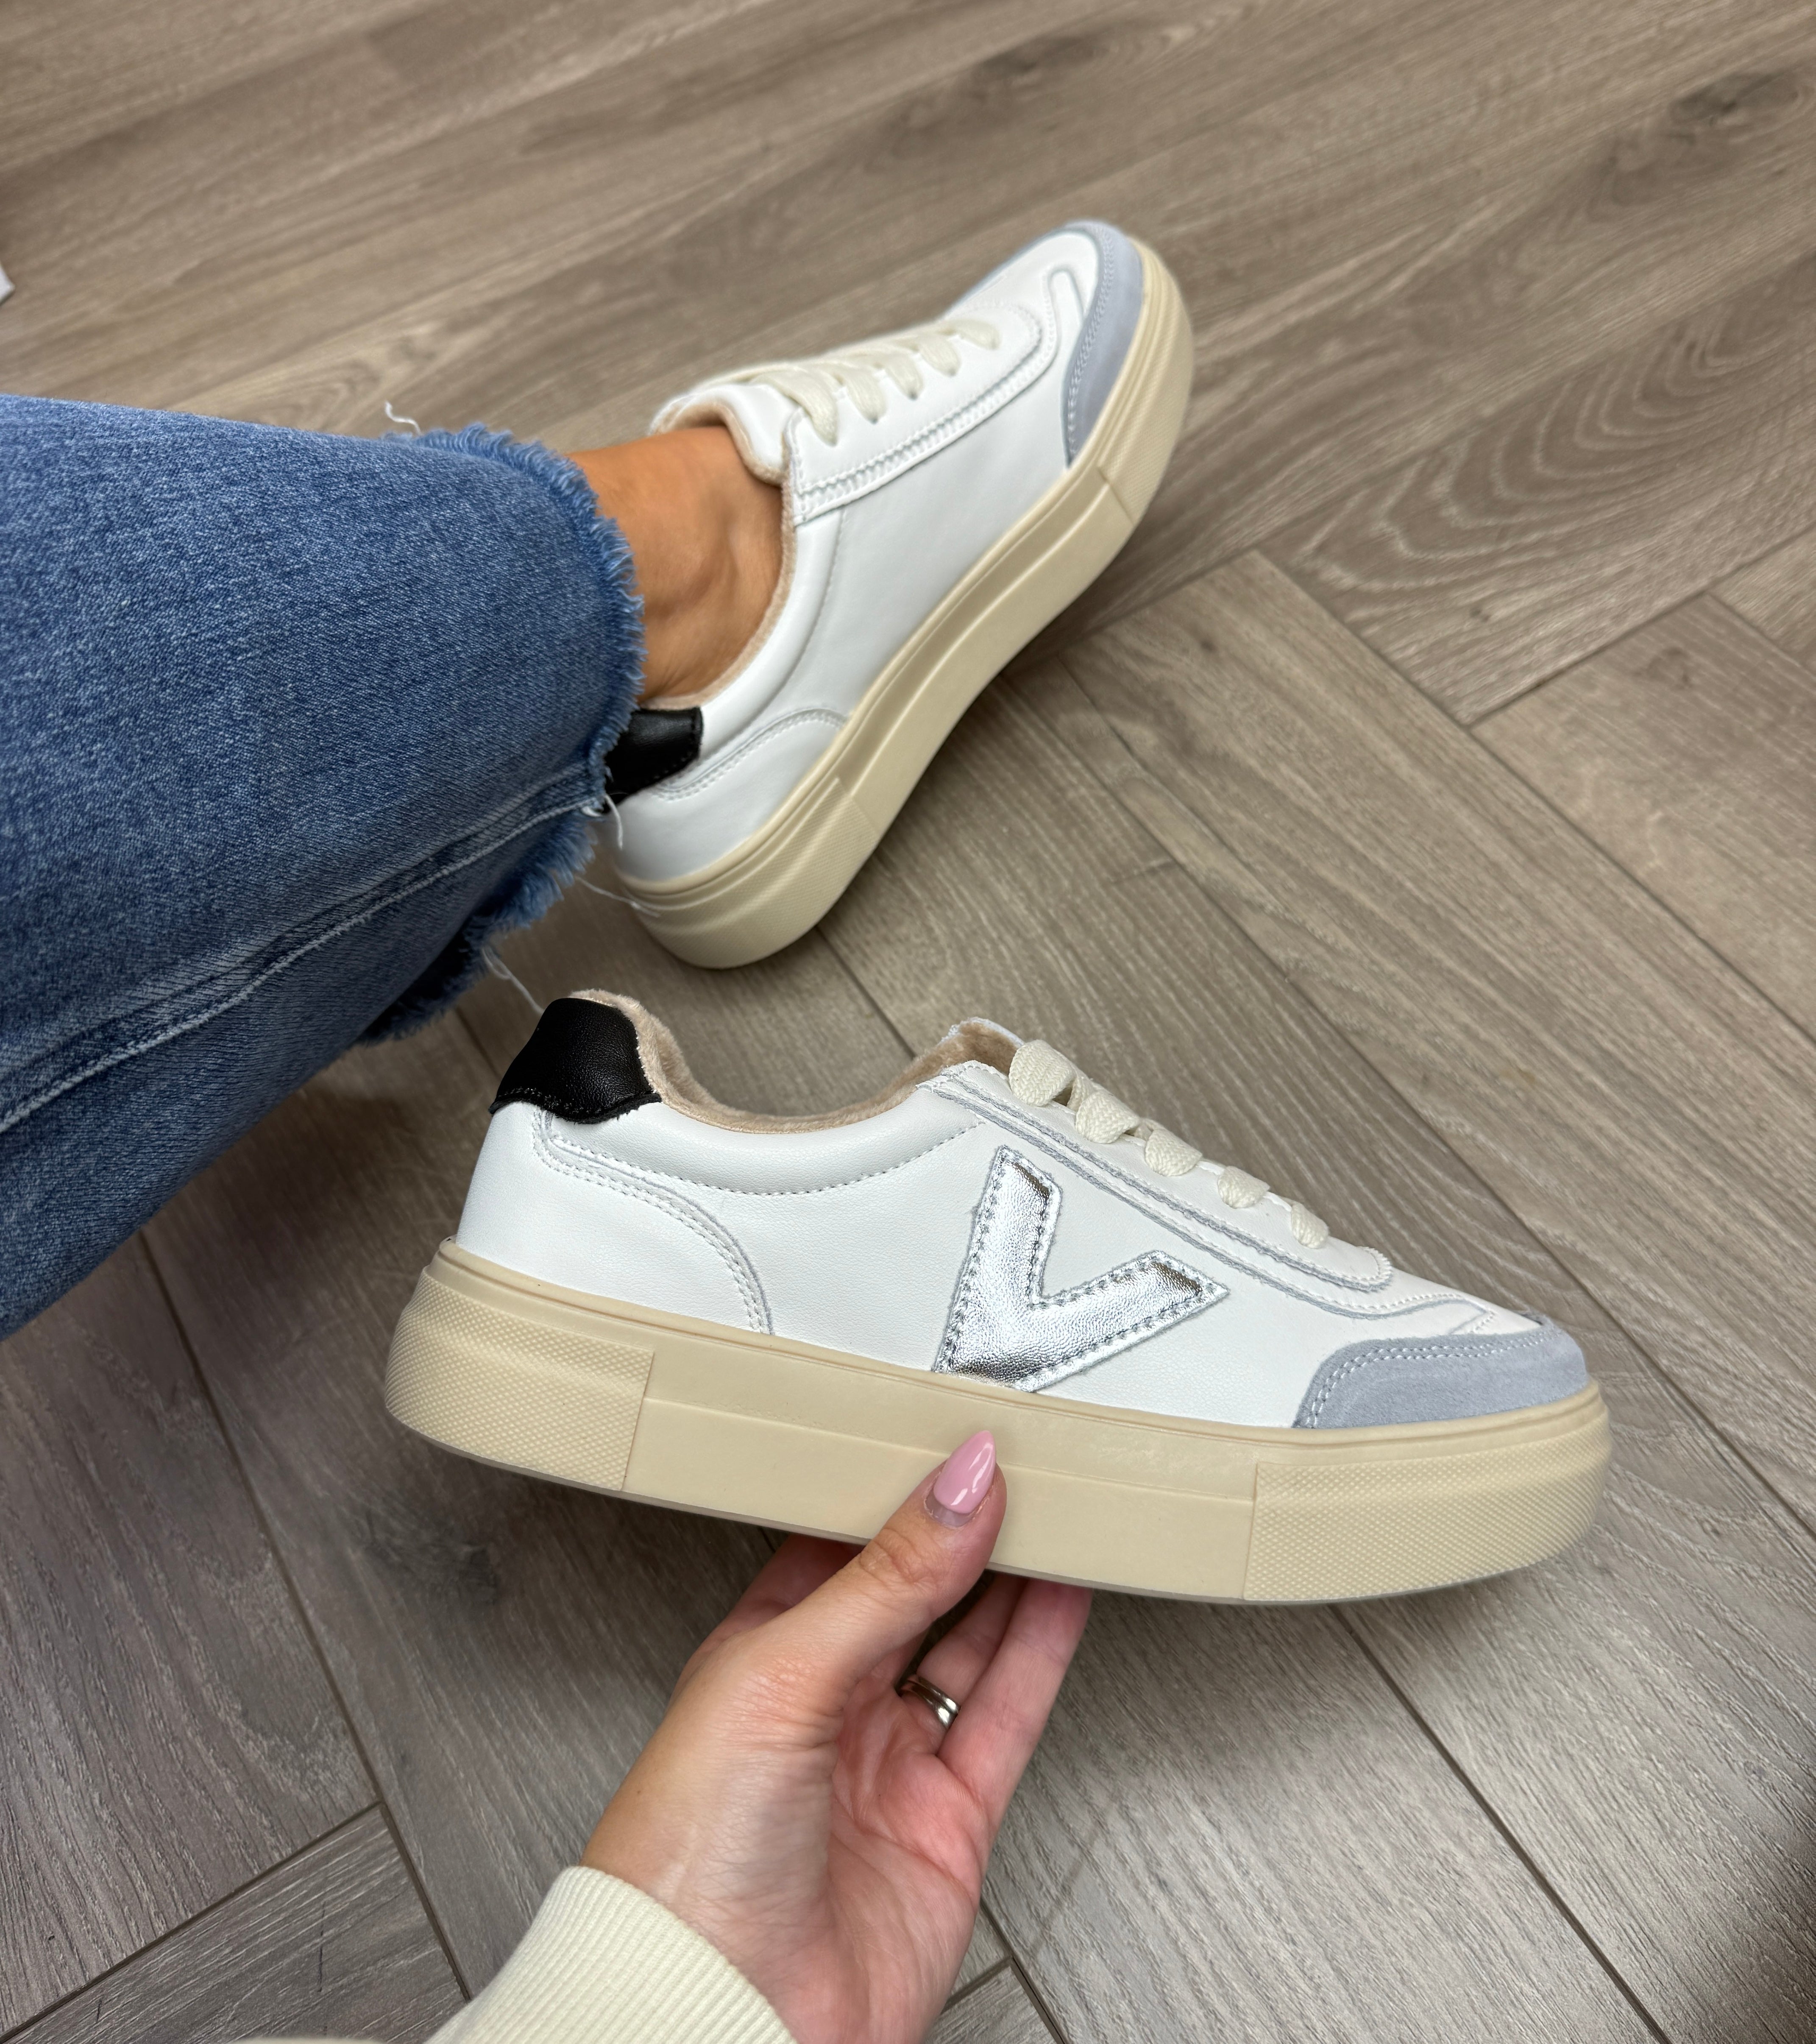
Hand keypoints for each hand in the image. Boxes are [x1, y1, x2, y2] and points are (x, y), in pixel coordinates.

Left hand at [582, 1431, 1091, 2043]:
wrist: (719, 2019)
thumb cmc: (686, 1863)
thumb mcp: (782, 1674)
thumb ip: (885, 1577)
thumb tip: (956, 1485)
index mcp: (759, 1656)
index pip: (841, 1544)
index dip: (898, 1489)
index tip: (951, 1438)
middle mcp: (824, 1706)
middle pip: (914, 1591)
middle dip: (964, 1527)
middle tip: (1021, 1460)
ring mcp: (888, 1764)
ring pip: (969, 1644)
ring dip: (1016, 1576)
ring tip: (1061, 1503)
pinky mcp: (947, 1823)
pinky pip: (1006, 1713)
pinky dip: (1044, 1649)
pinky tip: (1069, 1592)